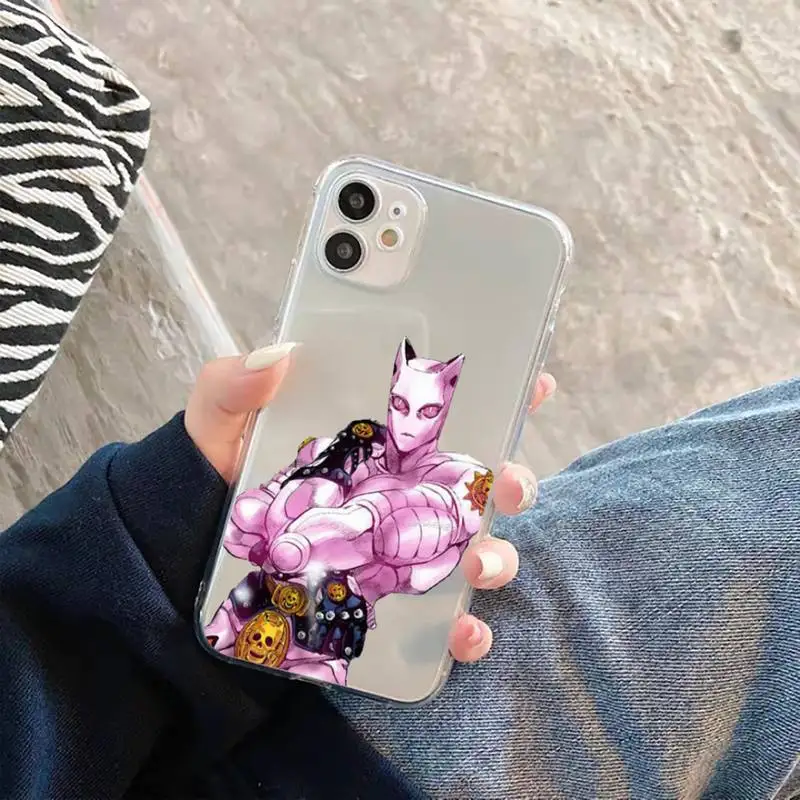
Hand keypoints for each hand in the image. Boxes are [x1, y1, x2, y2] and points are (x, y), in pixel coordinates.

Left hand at [184, 343, 554, 663]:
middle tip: (506, 481)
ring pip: (475, 548)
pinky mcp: (390, 602)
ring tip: (479, 559)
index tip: (534, 381)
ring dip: (496, 554)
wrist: (190, 561)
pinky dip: (464, 628)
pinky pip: (445, 618)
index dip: (500, 391)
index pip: (448, 410)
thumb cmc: (216, 483)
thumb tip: (278, 355)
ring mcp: (400, 548)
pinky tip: (459, 629)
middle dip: (512, 479)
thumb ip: (233, 386)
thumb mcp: (218, 426)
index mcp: (375, 439)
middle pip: (479, 481)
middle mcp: (401, 490)